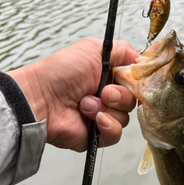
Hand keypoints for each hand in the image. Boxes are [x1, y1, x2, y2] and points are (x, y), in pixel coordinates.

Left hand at [8, 38, 138, 150]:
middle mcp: (106, 96)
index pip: (135, 81)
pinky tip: (94, 119)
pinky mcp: (97, 135)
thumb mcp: (94, 49)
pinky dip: (107, 125)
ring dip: (107, 109)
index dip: (137, 82)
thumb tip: (142, 59)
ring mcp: (102, 116)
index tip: (132, 79)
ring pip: (125, 118)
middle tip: (103, 91)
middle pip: (133, 100)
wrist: (41, 99)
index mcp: (108, 76)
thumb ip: (122, 50)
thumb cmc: (61, 72)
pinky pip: (115, 135)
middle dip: (120, 95)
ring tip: (85, 104)